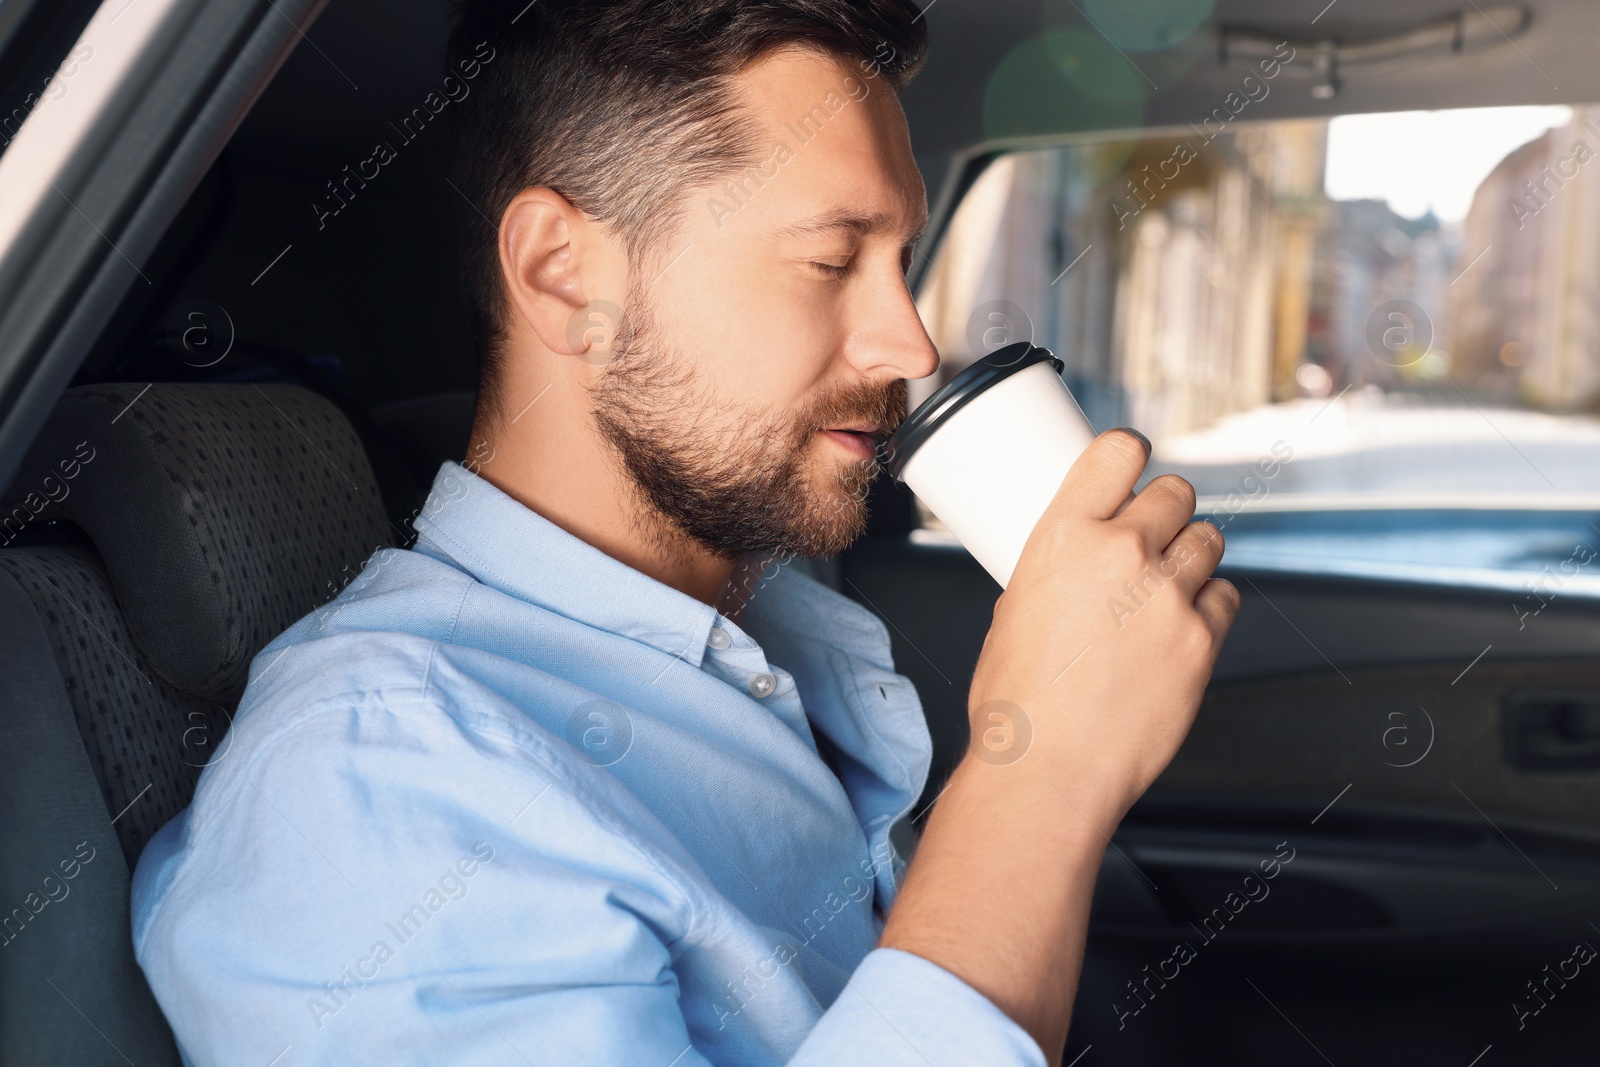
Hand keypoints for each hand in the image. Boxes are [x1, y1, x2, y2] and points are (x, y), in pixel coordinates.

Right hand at [965, 428, 1239, 819]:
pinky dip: (1209, 605)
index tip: (1133, 468)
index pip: (1117, 452)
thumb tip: (1085, 556)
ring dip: (1192, 555)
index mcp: (1063, 535)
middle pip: (1175, 493)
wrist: (1046, 769)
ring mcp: (1168, 596)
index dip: (1130, 455)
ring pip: (1209, 539)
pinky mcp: (1203, 640)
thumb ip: (1061, 564)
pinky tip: (1181, 627)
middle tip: (1152, 541)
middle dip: (1167, 511)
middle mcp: (1121, 554)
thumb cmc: (1017, 700)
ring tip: (1166, 588)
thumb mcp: (1016, 605)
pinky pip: (1226, 596)